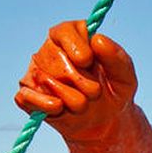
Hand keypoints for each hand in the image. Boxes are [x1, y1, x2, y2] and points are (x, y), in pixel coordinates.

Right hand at [15, 20, 151, 152]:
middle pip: (54, 58)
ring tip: (83, 104)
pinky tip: (59, 108)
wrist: (105, 121)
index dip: (74, 44)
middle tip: (94, 92)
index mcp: (73, 37)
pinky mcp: (27, 94)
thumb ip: (117, 57)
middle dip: (79, 80)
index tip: (87, 60)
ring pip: (44, 79)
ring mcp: (36, 71)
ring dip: (70, 97)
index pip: (64, 31)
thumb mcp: (125, 77)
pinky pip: (26, 96)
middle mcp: (50, 50)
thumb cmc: (113, 91)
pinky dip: (44, 104)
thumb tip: (97, 40)